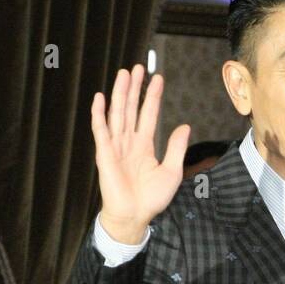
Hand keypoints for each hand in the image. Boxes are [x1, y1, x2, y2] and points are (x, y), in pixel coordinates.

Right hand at [91, 64, 190, 243]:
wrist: (135, 216)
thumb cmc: (151, 198)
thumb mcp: (172, 171)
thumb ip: (176, 147)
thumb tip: (184, 126)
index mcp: (144, 145)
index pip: (148, 114)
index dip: (152, 96)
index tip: (158, 78)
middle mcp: (129, 142)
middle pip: (131, 108)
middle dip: (135, 88)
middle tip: (138, 67)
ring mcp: (116, 146)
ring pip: (118, 113)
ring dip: (120, 93)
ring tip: (124, 74)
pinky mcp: (105, 154)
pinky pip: (101, 130)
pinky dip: (99, 114)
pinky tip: (100, 98)